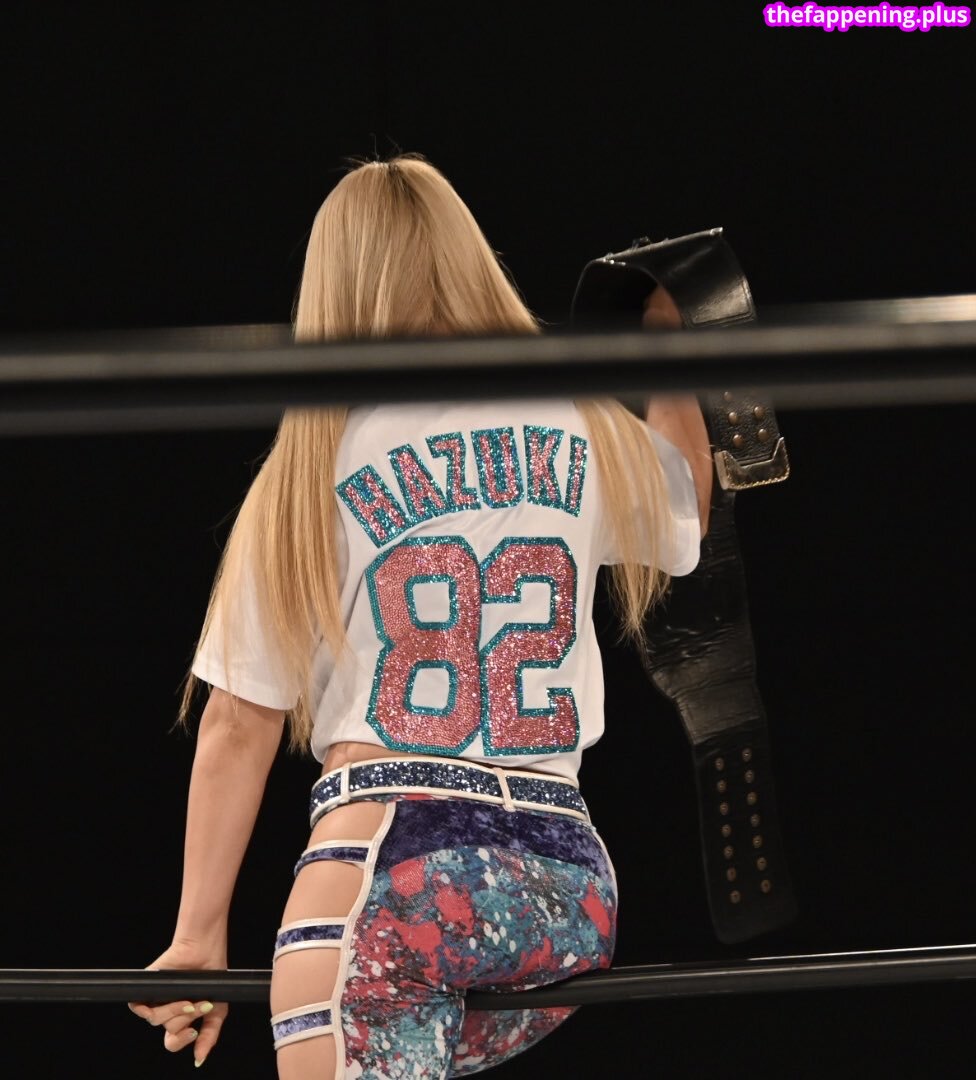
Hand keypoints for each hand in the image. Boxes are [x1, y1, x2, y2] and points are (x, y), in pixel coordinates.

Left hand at [127, 941, 228, 1067]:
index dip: (181, 1041)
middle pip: (169, 1031)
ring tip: (189, 998)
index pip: (174, 1042)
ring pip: (156, 1020)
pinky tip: (163, 1000)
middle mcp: (168, 1011)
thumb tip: (199, 1060)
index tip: (193, 1032)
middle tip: (198, 1003)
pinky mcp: (147, 988)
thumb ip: (209, 1036)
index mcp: (182, 1018)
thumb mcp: (218, 1009)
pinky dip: (145, 1007)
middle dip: (185, 1019)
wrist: (206, 949)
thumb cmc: (213, 975)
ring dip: (175, 1010)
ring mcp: (157, 1000)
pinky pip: (139, 1006)